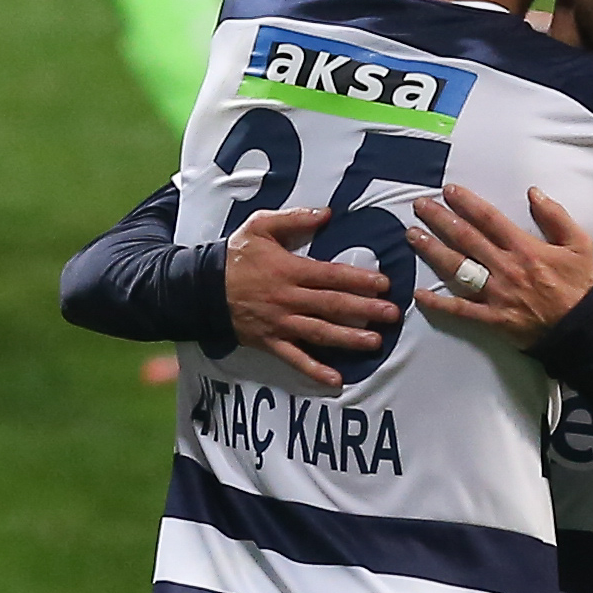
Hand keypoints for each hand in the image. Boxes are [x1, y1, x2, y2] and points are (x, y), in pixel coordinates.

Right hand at [226, 207, 400, 386]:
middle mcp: (288, 299)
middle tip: (392, 314)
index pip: (331, 276)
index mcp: (289, 270)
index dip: (359, 280)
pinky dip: (315, 370)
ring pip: (319, 333)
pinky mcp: (270, 342)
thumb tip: (327, 213)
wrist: (200, 287)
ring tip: (375, 342)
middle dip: (364, 310)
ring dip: (348, 338)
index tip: (383, 284)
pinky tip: (336, 379)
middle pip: (331, 305)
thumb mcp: (260, 226)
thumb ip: (294, 219)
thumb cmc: (236, 255)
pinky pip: (294, 359)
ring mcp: (280, 323)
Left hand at [407, 185, 592, 349]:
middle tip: (420, 206)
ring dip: (432, 250)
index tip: (449, 191)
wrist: (581, 331)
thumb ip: (555, 216)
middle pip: (466, 238)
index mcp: (525, 248)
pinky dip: (439, 303)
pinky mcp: (492, 318)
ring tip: (412, 235)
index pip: (489, 219)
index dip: (467, 203)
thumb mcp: (579, 244)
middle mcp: (505, 268)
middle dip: (440, 219)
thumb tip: (534, 194)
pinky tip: (419, 293)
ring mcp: (496, 294)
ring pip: (458, 268)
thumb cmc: (579, 288)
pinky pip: (460, 310)